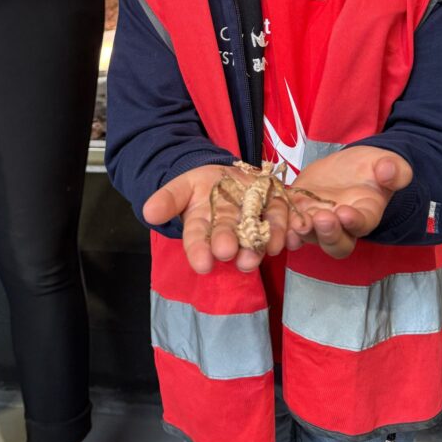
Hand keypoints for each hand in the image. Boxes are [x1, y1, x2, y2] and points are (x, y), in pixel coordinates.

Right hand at [142, 163, 288, 274]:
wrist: (227, 176)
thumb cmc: (200, 186)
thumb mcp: (180, 186)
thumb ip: (167, 199)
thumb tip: (147, 212)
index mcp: (204, 225)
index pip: (198, 240)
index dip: (199, 252)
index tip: (201, 264)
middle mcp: (230, 229)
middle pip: (230, 239)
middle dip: (231, 246)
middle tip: (231, 254)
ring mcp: (255, 222)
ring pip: (260, 235)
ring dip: (262, 244)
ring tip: (260, 251)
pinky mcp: (276, 210)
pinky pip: (285, 220)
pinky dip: (290, 228)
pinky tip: (293, 234)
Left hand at [285, 146, 413, 258]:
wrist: (351, 166)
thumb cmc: (373, 168)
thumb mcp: (387, 162)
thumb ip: (394, 170)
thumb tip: (388, 171)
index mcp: (366, 214)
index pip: (361, 224)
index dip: (354, 222)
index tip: (346, 213)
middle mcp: (341, 226)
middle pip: (334, 242)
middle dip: (327, 233)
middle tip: (321, 218)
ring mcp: (317, 220)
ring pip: (309, 236)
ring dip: (301, 232)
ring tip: (297, 223)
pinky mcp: (297, 209)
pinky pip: (287, 223)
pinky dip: (280, 225)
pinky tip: (273, 222)